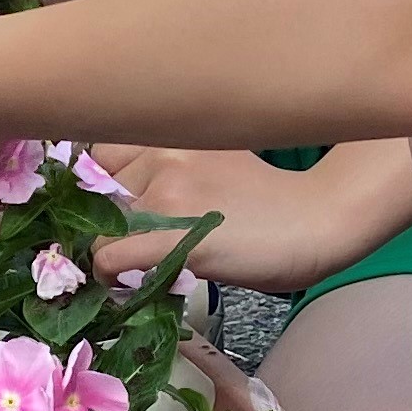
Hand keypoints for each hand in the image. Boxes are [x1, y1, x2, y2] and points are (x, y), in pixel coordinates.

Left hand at [88, 142, 411, 295]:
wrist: (319, 220)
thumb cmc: (270, 198)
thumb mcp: (212, 160)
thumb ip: (167, 166)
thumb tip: (117, 196)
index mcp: (172, 130)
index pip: (98, 151)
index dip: (96, 186)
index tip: (107, 210)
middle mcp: (163, 151)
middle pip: (92, 191)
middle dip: (100, 218)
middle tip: (124, 241)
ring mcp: (169, 192)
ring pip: (96, 227)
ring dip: (107, 248)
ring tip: (134, 262)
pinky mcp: (178, 237)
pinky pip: (110, 256)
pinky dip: (109, 273)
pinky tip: (128, 280)